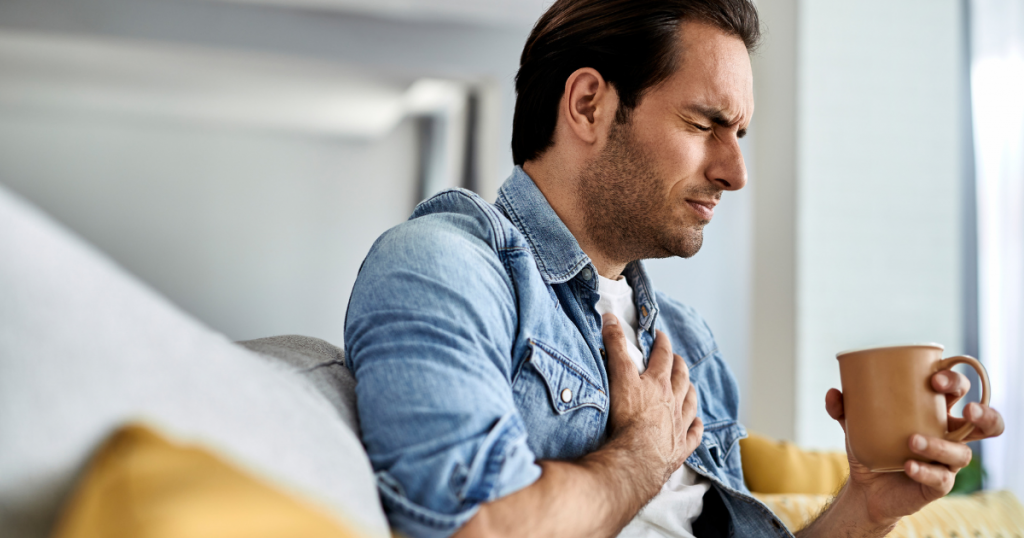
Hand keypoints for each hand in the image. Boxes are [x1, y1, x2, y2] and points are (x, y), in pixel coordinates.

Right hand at [602, 314, 702, 484]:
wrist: (637, 457)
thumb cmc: (627, 417)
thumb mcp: (618, 375)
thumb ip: (615, 346)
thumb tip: (610, 317)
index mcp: (658, 383)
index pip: (663, 356)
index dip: (662, 343)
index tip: (661, 336)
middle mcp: (673, 401)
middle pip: (681, 378)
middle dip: (679, 366)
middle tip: (677, 359)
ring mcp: (679, 425)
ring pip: (690, 403)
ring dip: (690, 392)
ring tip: (689, 387)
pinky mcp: (680, 448)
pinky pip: (693, 435)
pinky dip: (696, 427)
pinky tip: (697, 424)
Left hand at [823, 370, 1004, 524]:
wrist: (865, 488)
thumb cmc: (871, 447)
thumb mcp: (855, 424)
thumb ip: (844, 408)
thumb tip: (834, 393)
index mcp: (934, 413)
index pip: (957, 391)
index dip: (955, 381)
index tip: (934, 378)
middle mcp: (948, 435)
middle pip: (983, 422)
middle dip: (983, 414)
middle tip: (966, 409)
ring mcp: (946, 462)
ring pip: (962, 453)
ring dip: (941, 445)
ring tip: (912, 440)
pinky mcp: (938, 485)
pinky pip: (941, 479)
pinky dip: (925, 471)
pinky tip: (908, 465)